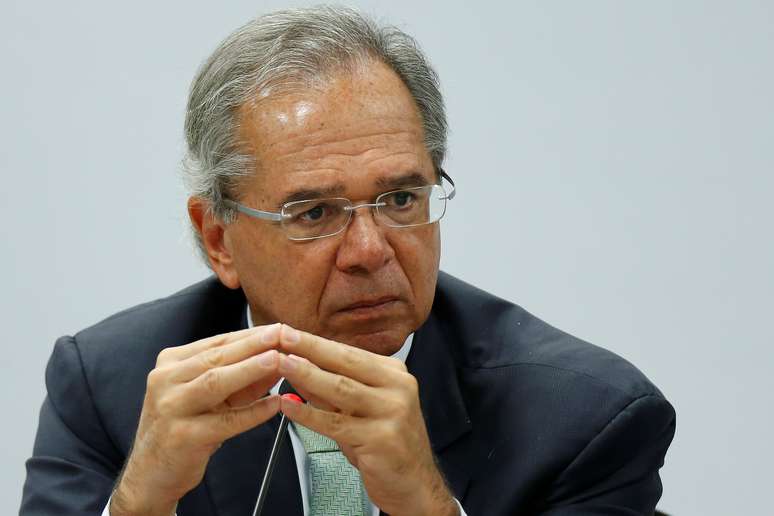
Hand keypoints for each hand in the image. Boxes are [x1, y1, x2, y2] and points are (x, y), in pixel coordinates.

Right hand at [111, 324, 282, 515]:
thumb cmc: (182, 429)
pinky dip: (252, 412)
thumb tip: (278, 359)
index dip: (249, 335)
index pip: (216, 343)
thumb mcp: (209, 398)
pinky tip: (273, 405)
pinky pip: (224, 421)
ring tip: (276, 360)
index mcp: (171, 364)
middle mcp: (166, 381)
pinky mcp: (182, 436)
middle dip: (252, 345)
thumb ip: (241, 379)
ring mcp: (171, 408)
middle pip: (216, 358)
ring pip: (216, 383)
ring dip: (250, 369)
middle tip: (280, 335)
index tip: (277, 328)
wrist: (150, 475)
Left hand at [276, 325, 457, 515]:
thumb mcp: (360, 411)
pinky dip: (309, 414)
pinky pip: (336, 423)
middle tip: (282, 337)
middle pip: (346, 362)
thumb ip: (331, 390)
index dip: (316, 342)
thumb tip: (298, 369)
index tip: (289, 332)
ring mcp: (392, 412)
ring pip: (341, 388)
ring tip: (282, 364)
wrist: (415, 484)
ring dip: (307, 374)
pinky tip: (289, 406)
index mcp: (393, 375)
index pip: (349, 352)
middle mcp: (397, 388)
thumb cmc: (387, 446)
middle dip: (310, 348)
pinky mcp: (382, 438)